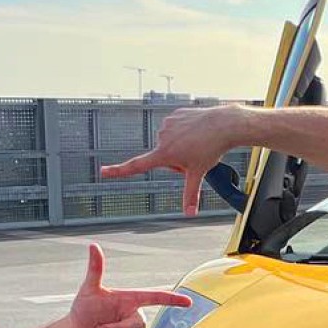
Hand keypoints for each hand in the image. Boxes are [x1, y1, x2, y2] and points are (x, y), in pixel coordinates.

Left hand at [68, 242, 191, 327]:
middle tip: (99, 327)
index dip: (173, 299)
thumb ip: (95, 269)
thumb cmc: (83, 308)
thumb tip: (93, 245)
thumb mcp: (89, 289)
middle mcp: (134, 316)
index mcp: (131, 300)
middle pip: (139, 325)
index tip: (188, 301)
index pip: (156, 298)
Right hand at [97, 104, 246, 215]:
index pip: (136, 165)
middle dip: (175, 158)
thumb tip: (190, 213)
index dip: (118, 170)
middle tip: (193, 155)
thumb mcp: (198, 173)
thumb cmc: (212, 147)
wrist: (224, 124)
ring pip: (170, 141)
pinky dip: (184, 131)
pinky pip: (175, 128)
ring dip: (180, 144)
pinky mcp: (174, 114)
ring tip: (197, 142)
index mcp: (164, 153)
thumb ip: (190, 194)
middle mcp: (162, 137)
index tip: (103, 171)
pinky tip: (196, 131)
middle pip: (163, 156)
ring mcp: (167, 124)